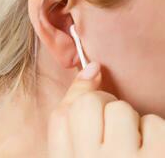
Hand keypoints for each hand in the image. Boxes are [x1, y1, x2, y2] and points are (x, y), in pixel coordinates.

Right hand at [48, 62, 164, 157]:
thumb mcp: (75, 156)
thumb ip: (72, 114)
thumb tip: (92, 68)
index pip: (62, 114)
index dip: (80, 99)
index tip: (93, 92)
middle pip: (90, 104)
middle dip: (104, 108)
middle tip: (112, 131)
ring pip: (122, 110)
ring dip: (130, 123)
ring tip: (133, 148)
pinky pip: (154, 123)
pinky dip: (156, 134)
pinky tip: (150, 154)